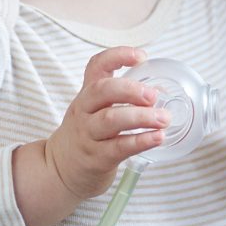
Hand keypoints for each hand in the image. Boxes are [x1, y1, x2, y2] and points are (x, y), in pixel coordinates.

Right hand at [45, 47, 169, 201]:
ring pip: (110, 120)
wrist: (61, 169)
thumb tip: (162, 92)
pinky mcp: (96, 158)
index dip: (117, 56)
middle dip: (130, 89)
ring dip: (141, 117)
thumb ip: (125, 98)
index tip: (141, 55)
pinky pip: (118, 147)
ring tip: (164, 118)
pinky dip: (140, 141)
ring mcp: (87, 134)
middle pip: (101, 90)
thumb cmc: (87, 133)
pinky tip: (157, 138)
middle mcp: (84, 110)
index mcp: (87, 93)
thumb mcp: (96, 110)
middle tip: (154, 95)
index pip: (96, 65)